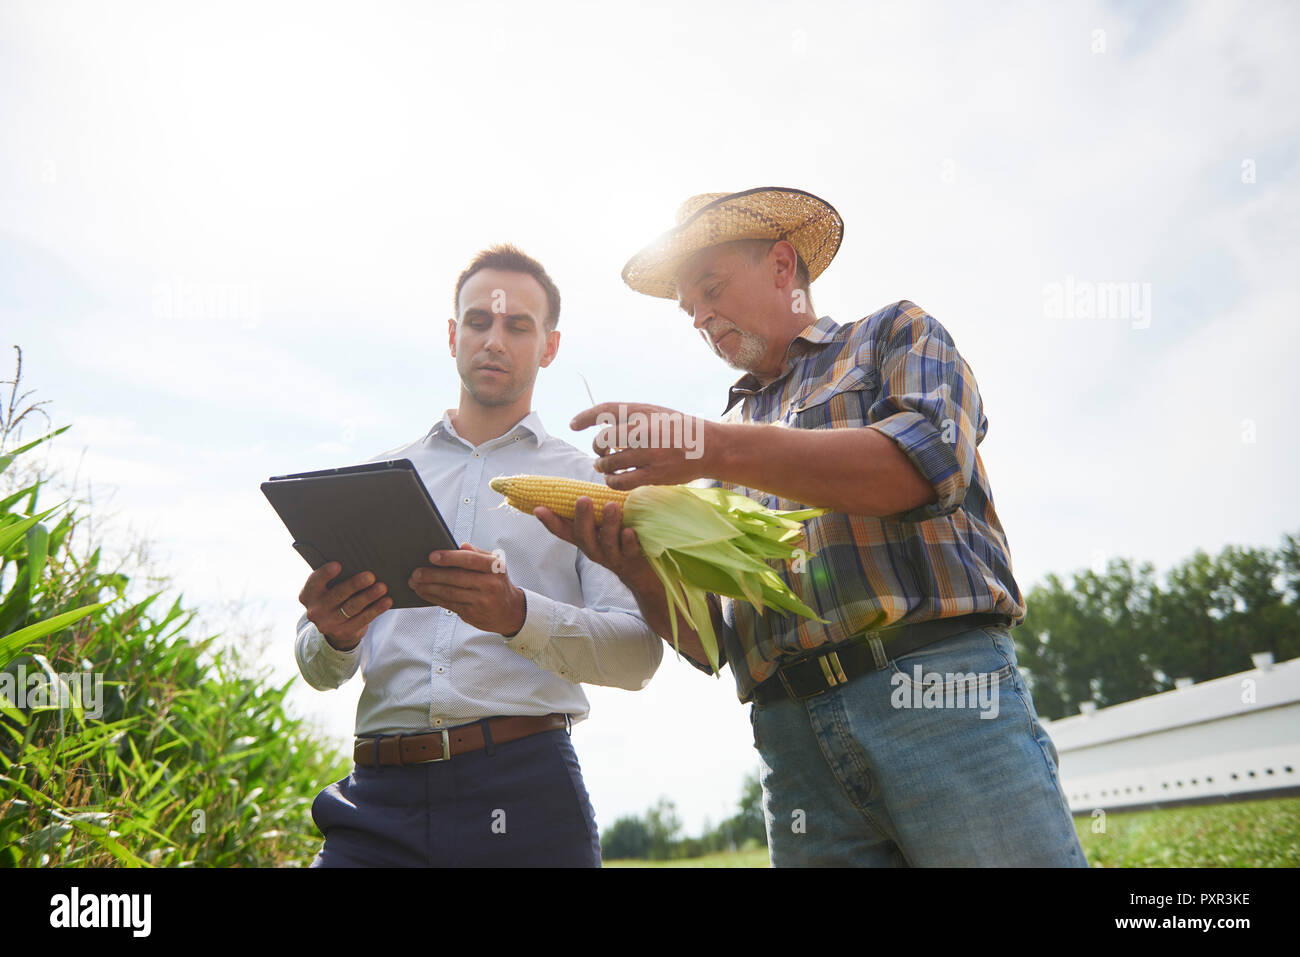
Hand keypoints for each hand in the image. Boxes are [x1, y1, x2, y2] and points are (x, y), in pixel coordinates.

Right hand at [300, 563, 391, 651]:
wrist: (335, 626)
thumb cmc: (334, 596)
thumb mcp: (328, 588)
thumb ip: (336, 577)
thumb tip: (360, 562)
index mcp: (308, 594)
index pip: (314, 582)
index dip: (325, 574)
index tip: (338, 565)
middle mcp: (315, 610)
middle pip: (337, 594)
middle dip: (354, 584)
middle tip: (370, 576)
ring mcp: (328, 624)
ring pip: (352, 608)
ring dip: (369, 596)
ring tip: (382, 587)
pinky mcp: (343, 632)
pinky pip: (363, 619)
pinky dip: (376, 609)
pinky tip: (387, 601)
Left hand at [408, 543, 526, 636]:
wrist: (510, 612)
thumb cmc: (498, 583)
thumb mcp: (495, 565)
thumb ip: (478, 554)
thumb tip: (461, 545)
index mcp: (495, 567)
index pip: (470, 560)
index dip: (450, 558)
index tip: (432, 556)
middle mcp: (490, 584)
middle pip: (456, 578)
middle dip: (432, 575)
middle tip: (416, 572)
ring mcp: (481, 601)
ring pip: (449, 593)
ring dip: (429, 588)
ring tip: (415, 583)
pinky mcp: (472, 614)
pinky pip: (449, 604)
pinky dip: (434, 598)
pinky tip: (424, 592)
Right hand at [533, 497, 655, 588]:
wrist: (638, 571)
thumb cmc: (617, 540)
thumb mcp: (600, 528)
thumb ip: (592, 512)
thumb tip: (581, 485)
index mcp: (584, 539)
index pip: (562, 531)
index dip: (550, 521)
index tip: (539, 508)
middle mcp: (594, 549)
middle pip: (583, 536)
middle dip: (582, 518)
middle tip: (583, 499)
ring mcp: (612, 555)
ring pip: (607, 542)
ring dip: (608, 524)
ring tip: (611, 506)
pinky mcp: (631, 559)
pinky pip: (629, 550)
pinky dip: (628, 541)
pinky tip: (630, 531)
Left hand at [570, 401, 715, 489]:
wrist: (710, 447)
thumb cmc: (679, 429)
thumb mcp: (656, 412)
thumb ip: (631, 416)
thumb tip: (602, 423)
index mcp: (643, 412)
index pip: (606, 410)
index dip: (585, 417)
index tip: (573, 424)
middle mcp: (644, 430)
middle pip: (603, 440)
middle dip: (597, 448)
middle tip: (600, 454)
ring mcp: (649, 453)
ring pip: (610, 463)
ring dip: (602, 467)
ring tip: (604, 467)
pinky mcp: (653, 474)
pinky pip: (622, 481)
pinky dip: (612, 482)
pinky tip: (613, 480)